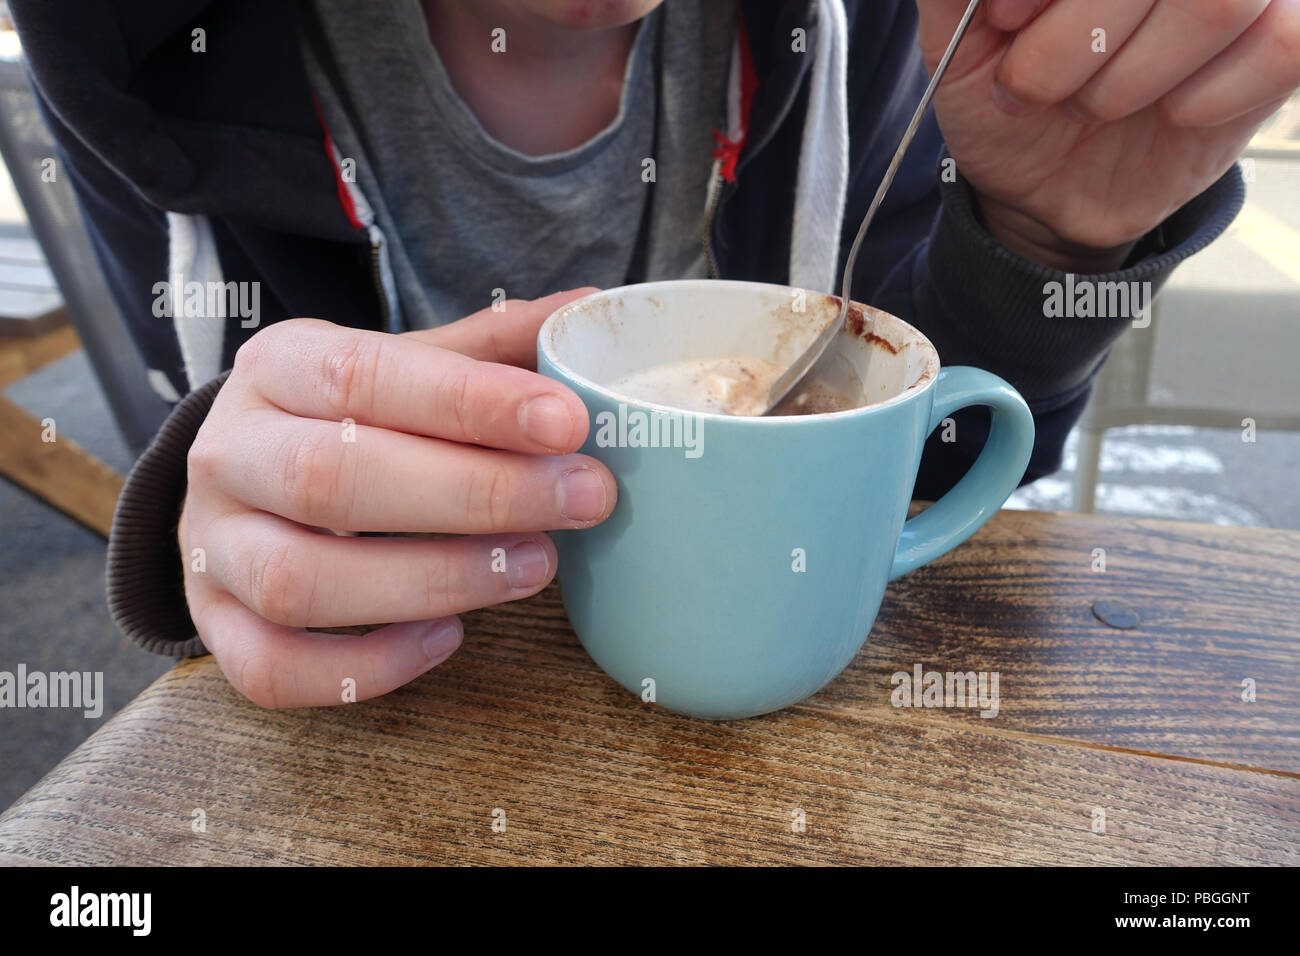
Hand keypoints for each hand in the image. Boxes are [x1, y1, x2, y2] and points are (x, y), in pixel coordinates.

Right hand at [178, 289, 615, 707]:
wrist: (244, 477)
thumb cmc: (347, 419)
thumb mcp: (403, 366)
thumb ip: (486, 349)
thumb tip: (585, 310)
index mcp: (276, 368)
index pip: (365, 376)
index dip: (471, 402)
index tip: (568, 422)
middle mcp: (228, 455)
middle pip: (332, 479)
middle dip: (475, 493)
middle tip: (585, 498)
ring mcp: (210, 549)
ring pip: (299, 583)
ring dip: (431, 582)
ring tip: (536, 566)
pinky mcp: (215, 628)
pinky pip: (273, 669)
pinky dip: (366, 668)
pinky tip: (448, 638)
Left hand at [917, 0, 1299, 270]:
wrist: (1044, 186)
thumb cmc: (1008, 93)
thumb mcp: (961, 35)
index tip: (1004, 20)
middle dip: (1077, 37)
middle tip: (1035, 85)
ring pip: (1219, 1)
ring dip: (1131, 76)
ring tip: (1095, 102)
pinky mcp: (1286, 39)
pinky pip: (1280, 47)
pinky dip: (1204, 98)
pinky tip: (1170, 111)